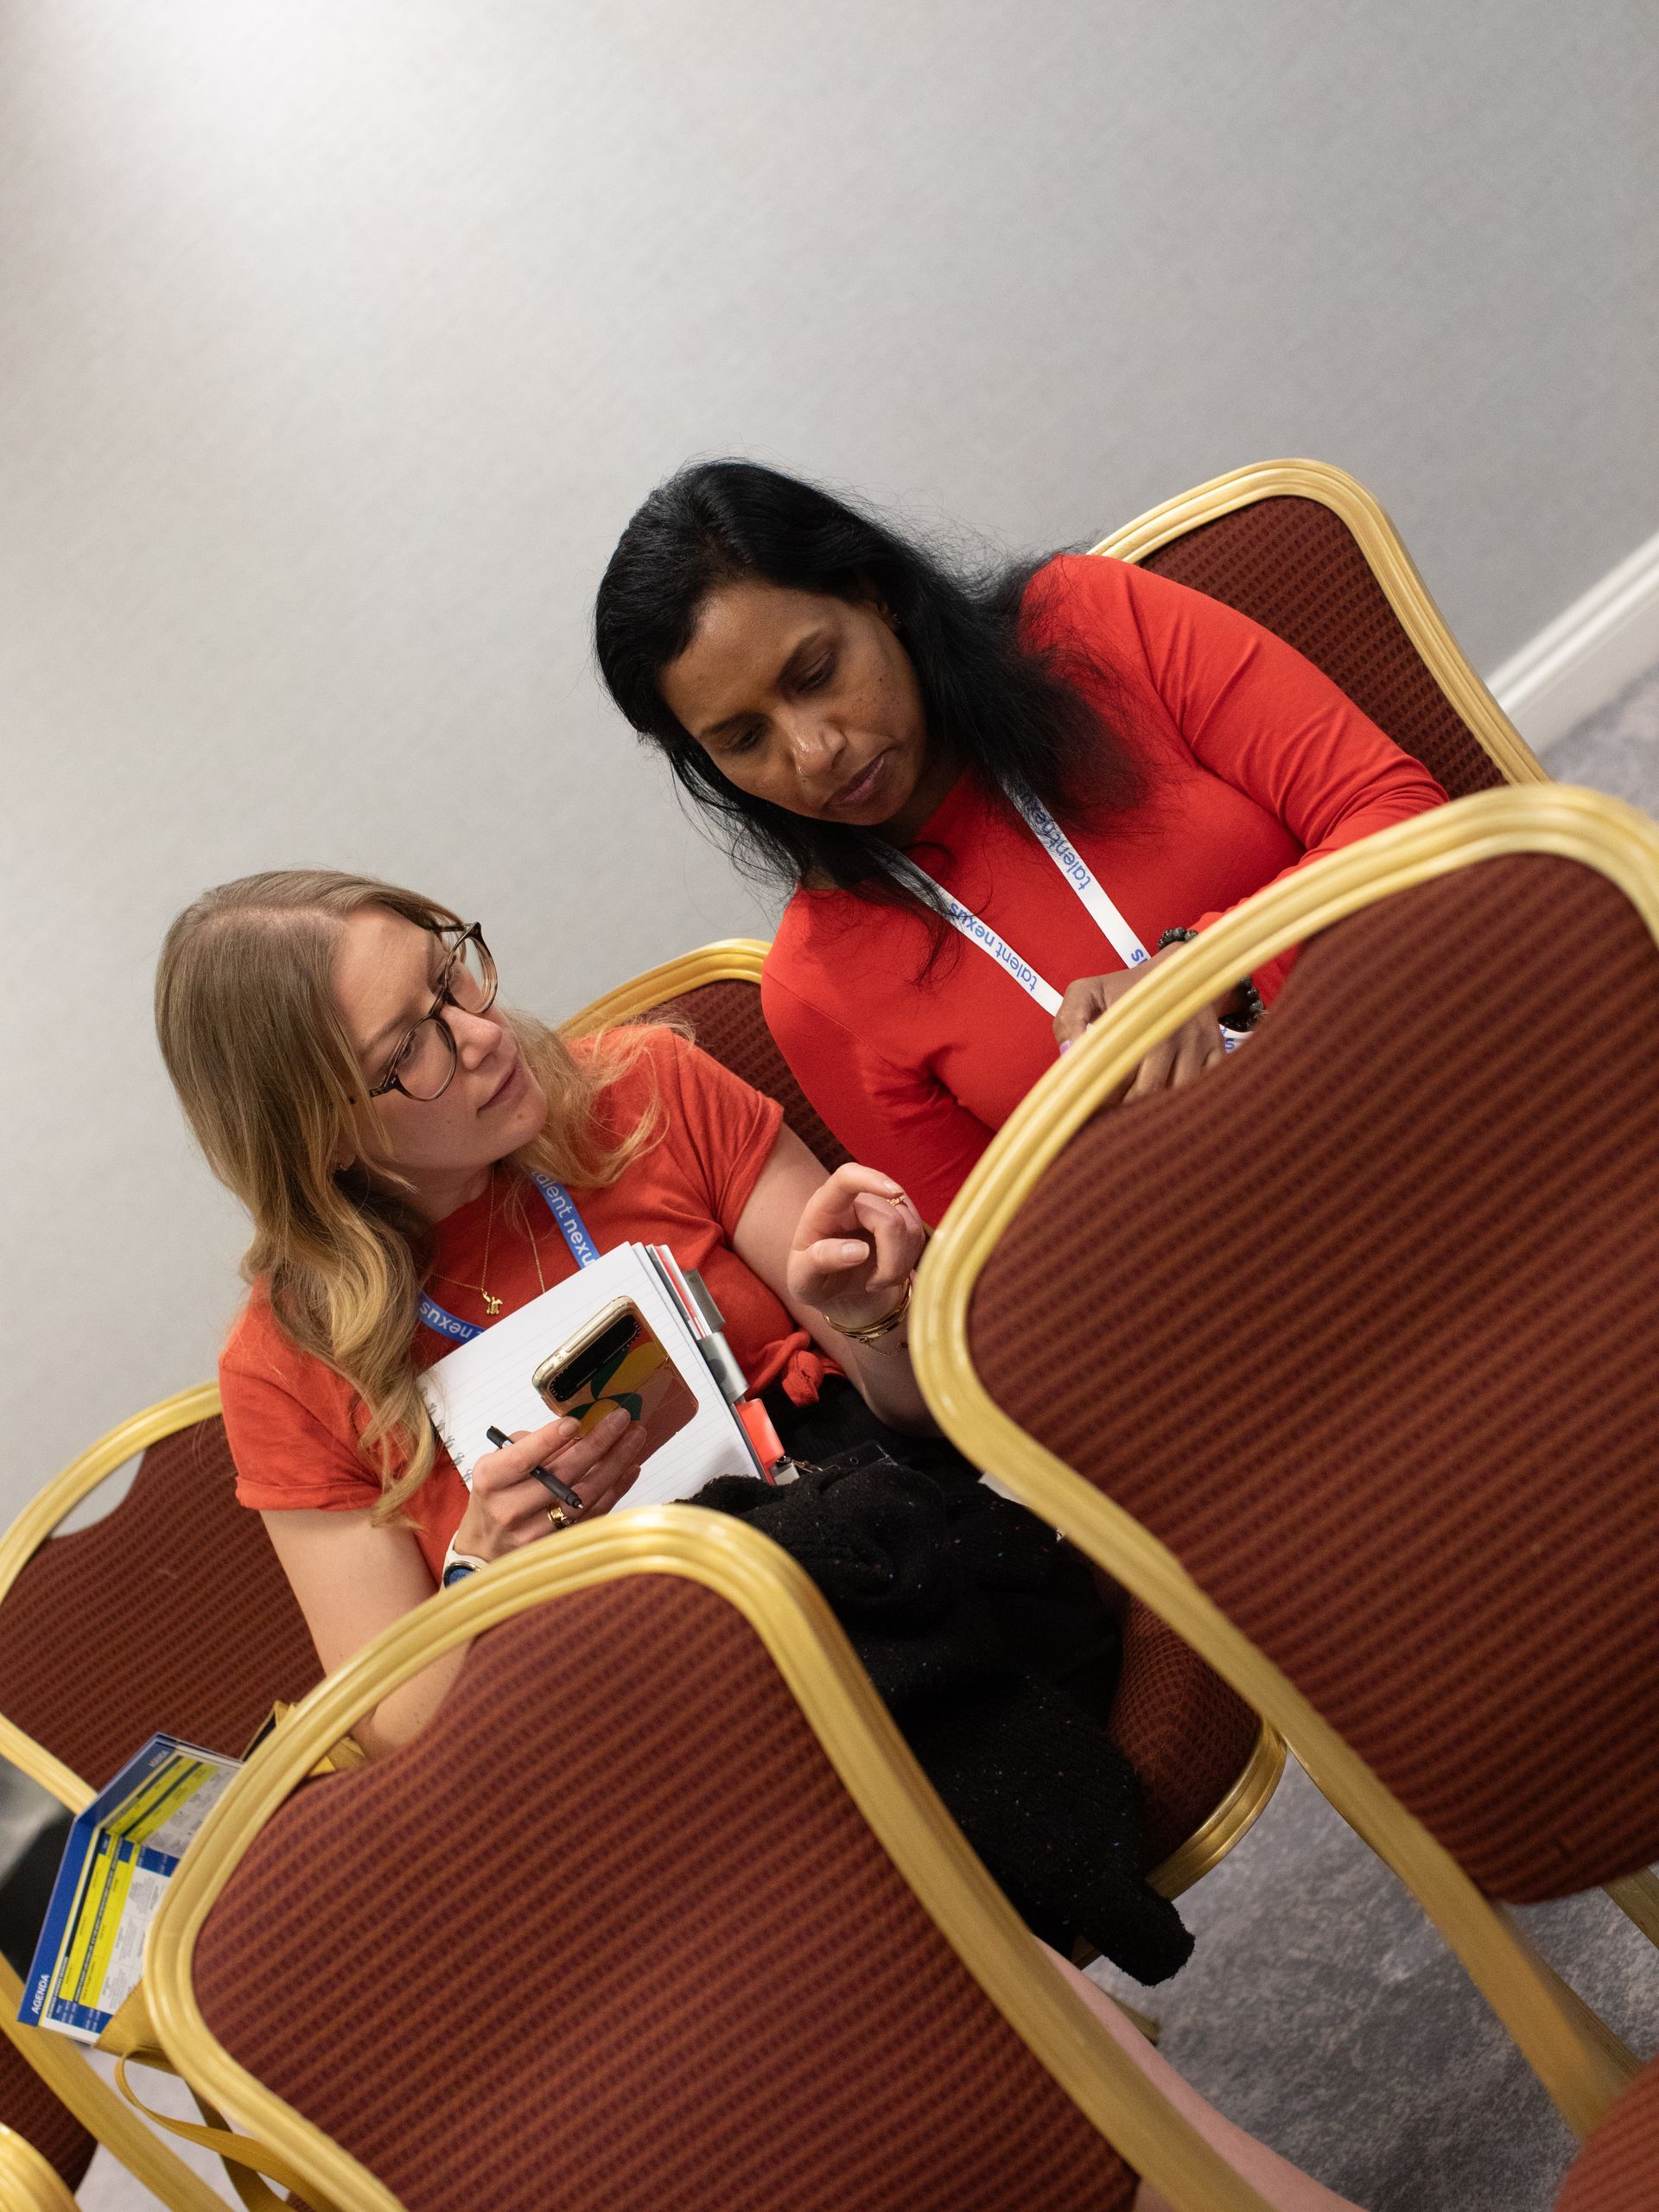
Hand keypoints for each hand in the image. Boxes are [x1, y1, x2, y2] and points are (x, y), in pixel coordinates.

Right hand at [456, 1409, 648, 1560]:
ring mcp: (535, 1532)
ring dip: (614, 1465)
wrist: (486, 1546)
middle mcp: (510, 1509)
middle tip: (620, 1419)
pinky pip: (594, 1515)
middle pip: (562, 1476)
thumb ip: (532, 1445)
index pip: (523, 1458)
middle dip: (597, 1443)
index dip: (550, 1439)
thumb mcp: (499, 1465)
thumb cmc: (496, 1496)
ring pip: (584, 1496)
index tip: (575, 1421)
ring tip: (634, 1439)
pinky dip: (616, 1490)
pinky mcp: (558, 1545)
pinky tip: (630, 1468)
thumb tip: (577, 1428)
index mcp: (491, 1481)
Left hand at [786, 1164, 927, 1335]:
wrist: (834, 1287)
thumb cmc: (813, 1280)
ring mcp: (882, 1208)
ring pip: (910, 1227)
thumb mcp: (803, 1279)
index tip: (893, 1193)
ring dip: (899, 1265)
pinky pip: (918, 1236)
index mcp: (825, 1206)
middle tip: (873, 1285)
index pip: (847, 1177)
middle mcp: (855, 1200)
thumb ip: (820, 1261)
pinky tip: (888, 1275)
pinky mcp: (901, 1220)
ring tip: (878, 1281)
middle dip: (890, 1260)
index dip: (871, 1179)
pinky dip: (907, 1263)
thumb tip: (860, 1250)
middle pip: (890, 1217)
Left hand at [1052, 944, 1228, 1101]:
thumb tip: (1068, 1055)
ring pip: (1175, 1095)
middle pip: (1147, 1091)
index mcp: (1135, 1021)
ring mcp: (1197, 1043)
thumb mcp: (1088, 991)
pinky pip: (1203, 1088)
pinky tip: (1164, 1103)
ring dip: (1154, 1110)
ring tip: (1133, 1115)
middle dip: (1124, 1109)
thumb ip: (1070, 1019)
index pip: (1114, 1075)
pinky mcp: (1216, 1049)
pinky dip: (1183, 1102)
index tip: (1086, 1109)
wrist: (1177, 968)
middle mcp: (1170, 1032)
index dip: (1099, 1098)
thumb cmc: (1124, 988)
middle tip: (1107, 1118)